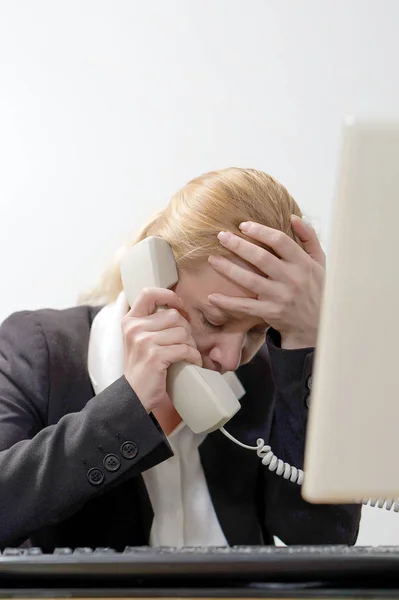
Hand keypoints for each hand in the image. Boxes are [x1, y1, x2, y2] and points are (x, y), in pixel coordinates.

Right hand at [122, 288, 201, 411]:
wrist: (134, 395)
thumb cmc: (143, 367)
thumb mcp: (140, 340)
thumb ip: (151, 322)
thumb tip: (177, 306)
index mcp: (130, 321)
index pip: (149, 293)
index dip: (168, 296)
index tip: (179, 307)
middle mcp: (134, 328)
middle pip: (174, 315)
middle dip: (186, 330)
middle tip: (187, 343)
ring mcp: (143, 341)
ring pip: (182, 332)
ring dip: (191, 345)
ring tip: (189, 354)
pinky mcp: (155, 356)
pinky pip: (185, 348)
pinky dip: (193, 356)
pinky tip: (192, 362)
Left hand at [207, 216, 324, 348]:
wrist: (316, 324)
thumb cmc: (315, 288)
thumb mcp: (319, 262)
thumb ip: (309, 238)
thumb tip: (293, 217)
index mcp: (303, 263)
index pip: (280, 241)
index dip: (260, 231)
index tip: (243, 225)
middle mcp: (292, 279)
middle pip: (261, 258)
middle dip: (239, 245)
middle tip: (221, 236)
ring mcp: (280, 297)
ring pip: (250, 280)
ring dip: (228, 269)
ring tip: (212, 259)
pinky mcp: (271, 313)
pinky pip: (246, 307)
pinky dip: (228, 303)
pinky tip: (212, 297)